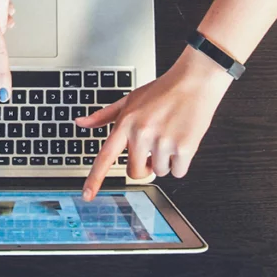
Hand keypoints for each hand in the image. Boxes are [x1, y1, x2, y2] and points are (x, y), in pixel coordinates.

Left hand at [77, 47, 234, 200]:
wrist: (195, 81)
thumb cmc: (163, 90)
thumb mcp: (129, 99)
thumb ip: (104, 115)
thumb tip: (81, 123)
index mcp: (126, 123)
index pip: (105, 157)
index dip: (95, 178)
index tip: (87, 195)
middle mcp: (142, 134)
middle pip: (135, 172)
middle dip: (144, 166)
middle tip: (153, 148)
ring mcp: (162, 141)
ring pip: (159, 172)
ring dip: (165, 161)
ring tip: (170, 136)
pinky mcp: (184, 147)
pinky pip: (178, 172)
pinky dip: (181, 162)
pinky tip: (182, 141)